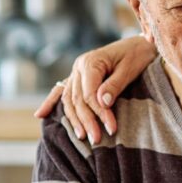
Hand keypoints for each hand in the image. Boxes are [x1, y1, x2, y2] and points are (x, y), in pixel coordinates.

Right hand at [33, 35, 156, 143]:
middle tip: (97, 139)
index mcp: (91, 62)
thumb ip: (114, 85)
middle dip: (87, 121)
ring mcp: (76, 72)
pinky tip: (40, 115)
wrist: (140, 43)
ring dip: (74, 120)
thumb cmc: (137, 55)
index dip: (99, 113)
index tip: (111, 128)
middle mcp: (79, 67)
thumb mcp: (130, 69)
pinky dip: (51, 103)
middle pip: (77, 99)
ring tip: (83, 137)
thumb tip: (101, 103)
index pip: (89, 94)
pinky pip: (63, 92)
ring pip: (69, 100)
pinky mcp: (78, 77)